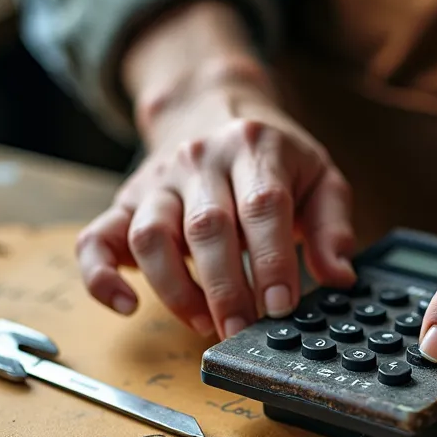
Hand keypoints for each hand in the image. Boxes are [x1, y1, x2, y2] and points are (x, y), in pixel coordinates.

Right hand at [76, 2, 355, 337]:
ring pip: (150, 236)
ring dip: (175, 290)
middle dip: (225, 288)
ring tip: (204, 324)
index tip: (281, 307)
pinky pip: (96, 240)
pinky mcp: (125, 204)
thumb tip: (340, 275)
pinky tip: (127, 305)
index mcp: (253, 148)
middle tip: (243, 330)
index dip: (272, 261)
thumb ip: (333, 225)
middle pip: (206, 228)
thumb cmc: (270, 155)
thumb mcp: (317, 174)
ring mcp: (157, 183)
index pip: (262, 206)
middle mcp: (199, 160)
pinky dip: (101, 278)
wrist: (208, 107)